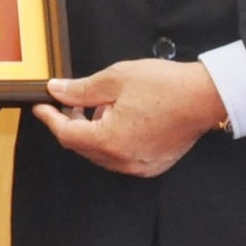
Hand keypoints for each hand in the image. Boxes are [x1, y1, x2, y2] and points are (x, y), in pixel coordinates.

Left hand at [32, 59, 227, 177]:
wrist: (204, 97)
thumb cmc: (164, 86)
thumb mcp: (115, 79)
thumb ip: (81, 89)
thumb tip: (57, 91)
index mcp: (111, 140)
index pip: (68, 135)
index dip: (51, 120)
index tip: (40, 107)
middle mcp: (124, 160)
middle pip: (83, 146)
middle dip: (71, 124)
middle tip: (68, 101)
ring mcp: (139, 166)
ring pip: (101, 153)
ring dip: (91, 131)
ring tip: (97, 105)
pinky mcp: (153, 165)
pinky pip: (120, 156)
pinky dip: (111, 140)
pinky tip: (116, 118)